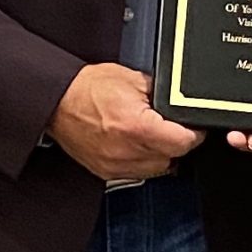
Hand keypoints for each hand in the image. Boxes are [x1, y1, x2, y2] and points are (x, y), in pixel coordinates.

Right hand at [46, 63, 202, 182]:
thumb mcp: (133, 79)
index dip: (193, 132)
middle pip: (173, 157)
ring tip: (151, 135)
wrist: (57, 101)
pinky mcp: (107, 171)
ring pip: (158, 168)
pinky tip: (136, 144)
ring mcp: (116, 165)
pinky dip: (143, 161)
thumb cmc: (87, 88)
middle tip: (171, 126)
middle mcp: (127, 151)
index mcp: (137, 127)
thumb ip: (162, 93)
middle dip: (177, 142)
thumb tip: (180, 102)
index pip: (184, 142)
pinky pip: (138, 173)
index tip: (192, 125)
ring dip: (162, 154)